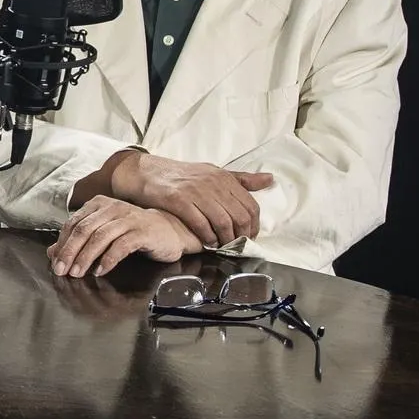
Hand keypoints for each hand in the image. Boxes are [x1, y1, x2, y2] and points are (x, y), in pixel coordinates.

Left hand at [48, 196, 200, 276]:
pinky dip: (108, 259)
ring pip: (100, 237)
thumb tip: (53, 253)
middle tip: (62, 270)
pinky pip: (121, 245)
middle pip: (83, 229)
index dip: (62, 244)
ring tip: (78, 273)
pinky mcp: (142, 231)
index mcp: (98, 205)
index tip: (55, 262)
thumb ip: (78, 241)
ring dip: (86, 257)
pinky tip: (100, 271)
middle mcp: (112, 208)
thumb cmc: (133, 232)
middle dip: (70, 252)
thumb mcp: (103, 234)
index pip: (73, 223)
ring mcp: (128, 218)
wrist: (169, 231)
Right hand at [106, 150, 272, 247]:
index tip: (249, 236)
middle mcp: (213, 183)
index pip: (251, 205)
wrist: (147, 172)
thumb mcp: (214, 173)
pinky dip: (207, 237)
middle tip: (236, 245)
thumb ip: (241, 179)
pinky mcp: (178, 200)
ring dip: (225, 239)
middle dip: (241, 235)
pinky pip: (200, 223)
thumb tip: (270, 180)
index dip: (254, 225)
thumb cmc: (182, 176)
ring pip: (222, 222)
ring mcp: (195, 191)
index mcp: (224, 177)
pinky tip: (207, 242)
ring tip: (222, 246)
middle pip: (239, 216)